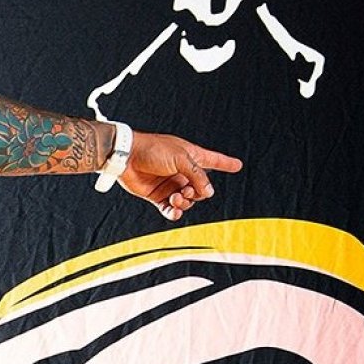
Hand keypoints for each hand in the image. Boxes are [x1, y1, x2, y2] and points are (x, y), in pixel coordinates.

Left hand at [120, 131, 241, 220]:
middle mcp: (182, 171)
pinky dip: (173, 213)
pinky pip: (171, 209)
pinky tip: (173, 211)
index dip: (225, 163)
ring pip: (187, 201)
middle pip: (200, 189)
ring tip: (175, 197)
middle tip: (187, 190)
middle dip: (197, 193)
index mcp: (190, 156)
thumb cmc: (152, 149)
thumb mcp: (181, 158)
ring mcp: (170, 184)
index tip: (237, 165)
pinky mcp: (158, 196)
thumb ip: (197, 175)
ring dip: (184, 202)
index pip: (212, 160)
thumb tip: (208, 192)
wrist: (126, 157)